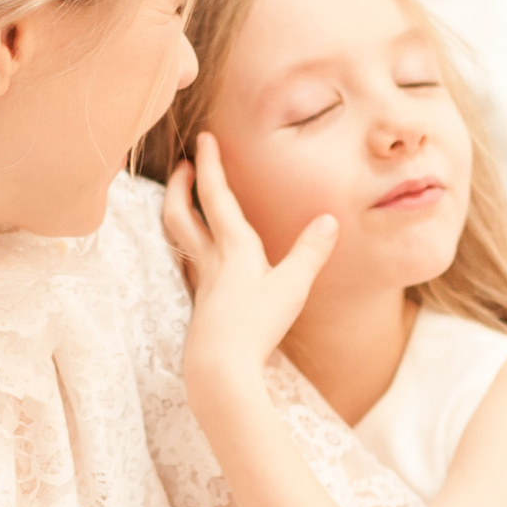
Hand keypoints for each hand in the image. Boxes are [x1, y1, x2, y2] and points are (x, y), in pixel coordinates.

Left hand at [161, 134, 334, 398]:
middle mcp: (211, 260)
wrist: (219, 369)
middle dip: (180, 184)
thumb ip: (310, 252)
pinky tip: (197, 251)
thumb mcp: (292, 287)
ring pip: (180, 236)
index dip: (210, 163)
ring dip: (177, 209)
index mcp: (233, 248)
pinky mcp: (202, 303)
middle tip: (183, 163)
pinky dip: (188, 244)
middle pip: (180, 212)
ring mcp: (203, 282)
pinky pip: (189, 261)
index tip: (204, 137)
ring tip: (182, 195)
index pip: (216, 196)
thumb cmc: (255, 327)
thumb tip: (329, 220)